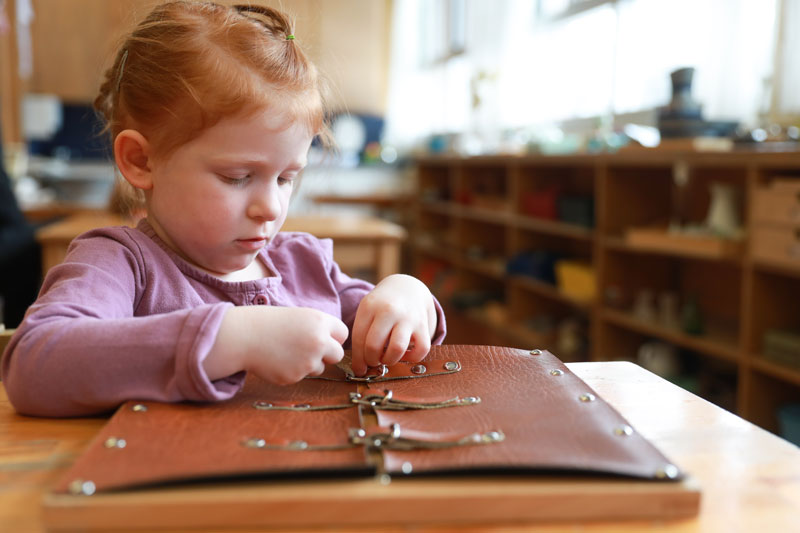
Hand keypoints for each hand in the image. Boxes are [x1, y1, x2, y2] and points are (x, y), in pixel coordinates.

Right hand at [204, 306, 348, 384]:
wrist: (245, 336)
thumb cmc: (271, 324)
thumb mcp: (300, 317)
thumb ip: (320, 329)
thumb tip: (337, 344)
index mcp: (320, 321)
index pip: (343, 333)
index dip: (333, 337)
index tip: (323, 337)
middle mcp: (319, 341)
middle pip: (338, 354)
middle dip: (327, 354)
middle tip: (308, 349)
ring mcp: (308, 360)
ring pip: (320, 368)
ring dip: (309, 363)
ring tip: (288, 352)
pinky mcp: (297, 376)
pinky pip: (303, 376)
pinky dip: (294, 370)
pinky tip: (279, 360)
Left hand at [350, 274, 436, 375]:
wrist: (406, 287)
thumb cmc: (381, 307)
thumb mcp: (367, 312)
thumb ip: (361, 335)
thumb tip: (360, 369)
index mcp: (369, 307)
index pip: (358, 339)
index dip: (358, 360)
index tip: (359, 369)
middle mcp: (388, 310)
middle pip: (374, 346)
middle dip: (371, 360)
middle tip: (373, 360)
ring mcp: (407, 317)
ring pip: (397, 349)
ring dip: (389, 360)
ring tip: (387, 358)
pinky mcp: (423, 324)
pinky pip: (421, 349)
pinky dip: (413, 358)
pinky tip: (405, 354)